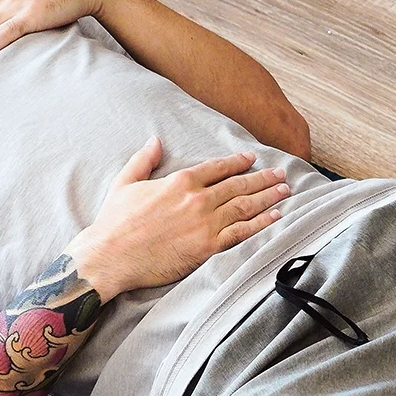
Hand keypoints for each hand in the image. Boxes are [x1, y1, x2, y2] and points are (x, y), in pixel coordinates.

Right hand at [65, 138, 292, 295]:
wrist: (111, 255)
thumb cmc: (115, 222)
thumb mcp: (126, 182)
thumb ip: (144, 160)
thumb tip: (155, 140)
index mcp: (180, 181)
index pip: (218, 168)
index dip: (238, 163)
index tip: (253, 159)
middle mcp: (197, 199)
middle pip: (238, 185)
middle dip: (263, 178)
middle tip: (281, 174)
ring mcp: (205, 223)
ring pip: (245, 206)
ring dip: (268, 197)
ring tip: (285, 191)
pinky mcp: (207, 247)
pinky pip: (242, 233)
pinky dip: (261, 224)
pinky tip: (275, 217)